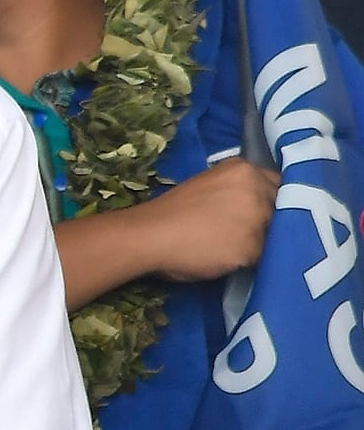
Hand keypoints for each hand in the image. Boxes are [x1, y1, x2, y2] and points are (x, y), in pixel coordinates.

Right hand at [138, 158, 279, 282]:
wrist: (146, 235)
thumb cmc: (171, 212)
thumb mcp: (210, 186)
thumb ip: (238, 191)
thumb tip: (257, 208)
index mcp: (244, 170)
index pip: (279, 186)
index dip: (270, 202)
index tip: (257, 214)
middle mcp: (256, 189)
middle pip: (283, 209)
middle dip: (268, 222)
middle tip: (240, 233)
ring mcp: (256, 218)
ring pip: (274, 235)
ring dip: (258, 243)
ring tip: (228, 247)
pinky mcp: (252, 246)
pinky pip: (262, 257)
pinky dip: (246, 260)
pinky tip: (224, 258)